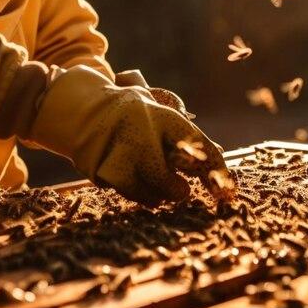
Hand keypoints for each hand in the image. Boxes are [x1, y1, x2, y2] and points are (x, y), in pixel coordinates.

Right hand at [27, 66, 229, 204]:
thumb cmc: (131, 114)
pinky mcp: (104, 169)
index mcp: (163, 115)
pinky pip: (133, 195)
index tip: (227, 195)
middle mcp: (143, 133)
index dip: (217, 174)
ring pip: (152, 192)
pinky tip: (144, 191)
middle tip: (182, 191)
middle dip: (179, 192)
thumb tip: (214, 156)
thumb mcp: (159, 110)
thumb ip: (183, 133)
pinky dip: (143, 196)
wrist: (80, 110)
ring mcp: (121, 153)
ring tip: (158, 187)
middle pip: (172, 180)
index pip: (201, 147)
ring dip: (161, 194)